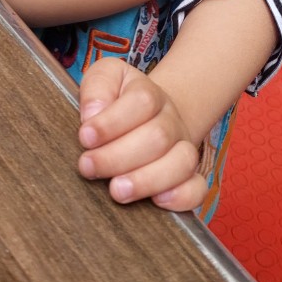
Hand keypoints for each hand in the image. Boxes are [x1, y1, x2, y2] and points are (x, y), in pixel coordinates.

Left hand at [77, 57, 204, 210]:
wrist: (148, 117)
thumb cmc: (116, 101)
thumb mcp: (104, 79)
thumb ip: (97, 87)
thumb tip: (92, 113)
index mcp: (149, 94)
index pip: (142, 100)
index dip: (112, 121)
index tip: (85, 136)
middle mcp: (171, 121)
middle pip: (158, 136)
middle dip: (118, 156)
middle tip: (88, 166)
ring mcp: (183, 148)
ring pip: (182, 162)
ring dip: (147, 180)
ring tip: (116, 190)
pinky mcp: (188, 177)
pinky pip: (197, 188)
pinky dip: (181, 196)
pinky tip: (156, 202)